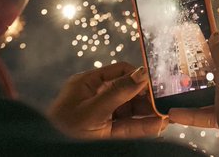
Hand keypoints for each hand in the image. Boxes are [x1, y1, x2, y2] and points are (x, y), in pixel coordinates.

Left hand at [47, 61, 167, 138]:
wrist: (50, 152)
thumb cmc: (64, 128)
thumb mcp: (93, 110)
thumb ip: (118, 92)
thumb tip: (143, 73)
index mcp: (88, 84)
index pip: (119, 71)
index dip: (138, 75)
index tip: (157, 81)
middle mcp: (96, 97)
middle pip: (128, 91)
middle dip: (147, 96)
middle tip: (167, 100)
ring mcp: (101, 115)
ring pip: (130, 110)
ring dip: (148, 113)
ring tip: (167, 115)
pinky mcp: (105, 133)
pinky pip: (128, 127)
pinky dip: (143, 126)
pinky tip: (158, 126)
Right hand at [168, 30, 218, 156]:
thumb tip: (217, 35)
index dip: (208, 40)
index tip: (187, 47)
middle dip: (199, 66)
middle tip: (178, 70)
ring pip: (216, 86)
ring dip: (195, 90)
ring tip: (173, 92)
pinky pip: (217, 108)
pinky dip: (198, 111)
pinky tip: (177, 115)